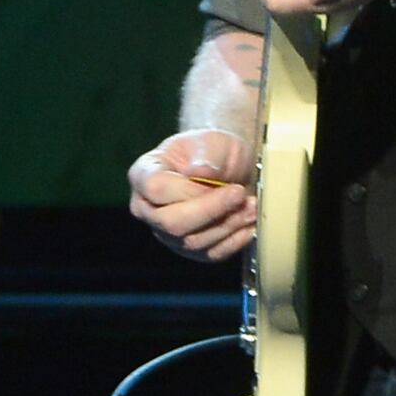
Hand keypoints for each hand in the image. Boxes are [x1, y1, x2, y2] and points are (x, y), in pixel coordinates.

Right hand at [127, 128, 255, 262]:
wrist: (226, 165)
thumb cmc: (212, 150)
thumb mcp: (211, 142)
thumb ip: (205, 154)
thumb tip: (199, 171)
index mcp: (143, 175)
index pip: (156, 189)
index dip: (190, 190)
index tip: (222, 181)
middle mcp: (147, 209)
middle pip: (171, 223)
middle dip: (212, 211)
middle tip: (240, 195)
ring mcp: (166, 233)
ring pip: (194, 242)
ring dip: (229, 225)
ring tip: (252, 206)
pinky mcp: (189, 249)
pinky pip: (211, 254)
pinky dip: (235, 240)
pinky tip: (250, 224)